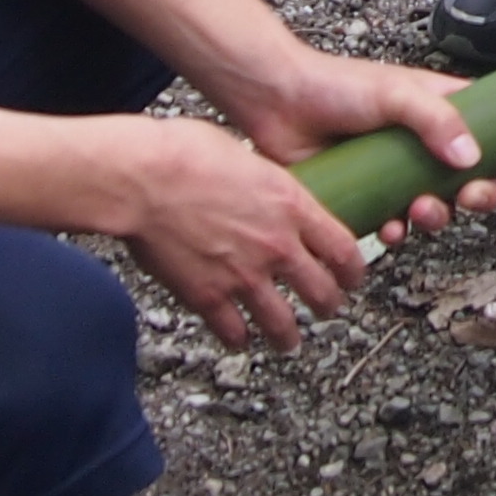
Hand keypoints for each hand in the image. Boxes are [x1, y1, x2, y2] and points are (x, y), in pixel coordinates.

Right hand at [115, 119, 402, 354]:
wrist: (142, 178)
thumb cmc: (185, 152)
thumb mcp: (246, 156)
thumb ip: (265, 184)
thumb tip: (266, 188)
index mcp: (292, 206)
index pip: (344, 250)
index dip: (354, 271)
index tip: (353, 278)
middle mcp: (276, 246)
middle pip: (322, 292)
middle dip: (329, 305)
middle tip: (326, 309)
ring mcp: (243, 276)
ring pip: (282, 323)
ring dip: (289, 337)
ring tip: (289, 342)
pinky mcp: (208, 296)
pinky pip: (234, 331)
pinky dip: (239, 339)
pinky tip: (240, 339)